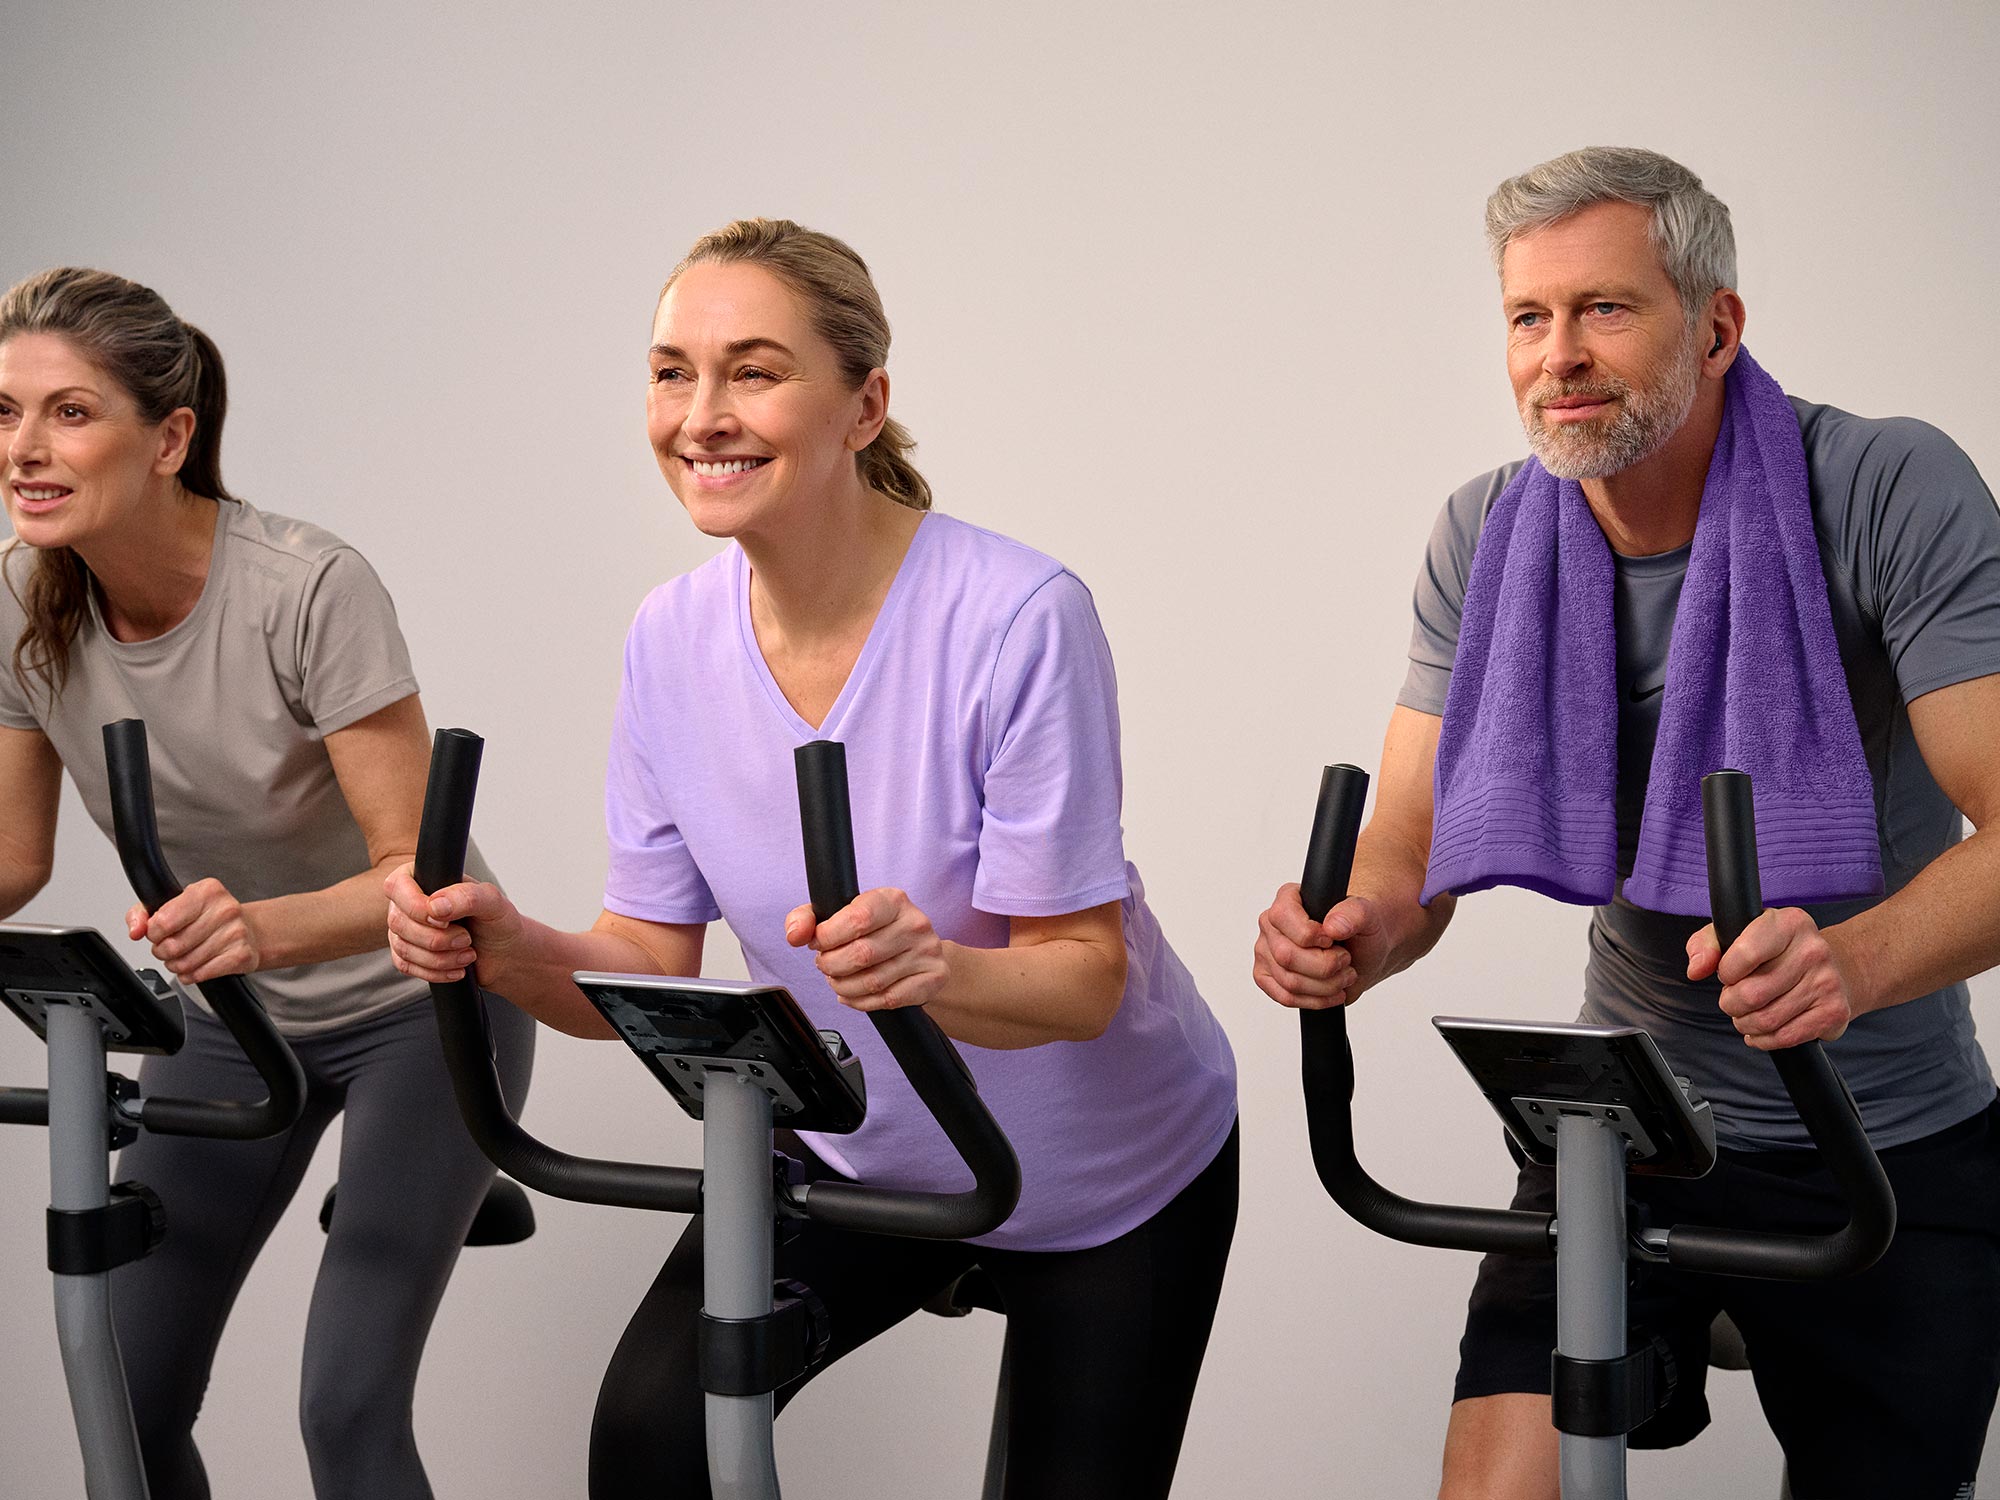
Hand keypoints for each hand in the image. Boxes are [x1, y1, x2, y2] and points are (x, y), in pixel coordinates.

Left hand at [126, 878, 262, 983]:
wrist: (249, 929)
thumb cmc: (207, 917)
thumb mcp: (174, 904)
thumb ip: (143, 913)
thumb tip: (135, 930)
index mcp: (207, 891)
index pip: (163, 921)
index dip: (153, 933)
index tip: (159, 932)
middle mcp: (225, 909)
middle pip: (172, 946)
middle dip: (163, 952)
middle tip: (169, 947)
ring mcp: (236, 932)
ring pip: (186, 963)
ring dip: (177, 965)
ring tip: (183, 957)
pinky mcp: (242, 955)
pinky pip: (202, 974)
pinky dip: (192, 975)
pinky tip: (197, 966)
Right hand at [385, 864, 522, 985]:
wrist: (506, 953)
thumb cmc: (499, 921)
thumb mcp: (492, 902)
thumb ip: (467, 897)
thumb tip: (435, 906)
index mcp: (426, 878)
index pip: (398, 886)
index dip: (417, 907)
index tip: (445, 920)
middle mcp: (410, 902)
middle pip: (398, 922)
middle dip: (436, 938)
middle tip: (466, 939)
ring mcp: (406, 929)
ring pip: (402, 947)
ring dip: (438, 958)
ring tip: (467, 955)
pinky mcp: (409, 954)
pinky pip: (405, 966)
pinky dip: (433, 972)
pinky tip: (456, 969)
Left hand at [785, 887, 947, 1011]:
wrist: (919, 951)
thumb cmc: (876, 931)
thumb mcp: (842, 914)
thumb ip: (809, 918)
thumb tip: (795, 934)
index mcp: (893, 900)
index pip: (857, 918)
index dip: (828, 936)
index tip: (817, 943)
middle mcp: (915, 924)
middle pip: (862, 954)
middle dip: (832, 965)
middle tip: (825, 965)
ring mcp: (927, 952)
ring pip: (873, 981)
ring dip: (843, 986)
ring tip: (837, 980)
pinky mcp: (932, 979)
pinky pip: (888, 999)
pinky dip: (861, 1002)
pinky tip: (852, 995)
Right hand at [1252, 884, 1389, 1009]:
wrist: (1363, 952)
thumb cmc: (1361, 930)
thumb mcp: (1367, 915)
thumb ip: (1354, 913)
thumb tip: (1332, 926)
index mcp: (1288, 898)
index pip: (1283, 917)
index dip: (1310, 935)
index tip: (1332, 940)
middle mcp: (1271, 924)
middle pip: (1286, 956)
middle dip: (1325, 966)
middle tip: (1345, 960)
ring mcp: (1266, 952)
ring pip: (1289, 981)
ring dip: (1326, 985)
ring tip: (1344, 976)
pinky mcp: (1268, 977)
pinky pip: (1285, 997)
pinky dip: (1315, 1000)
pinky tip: (1332, 992)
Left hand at [1686, 907, 1856, 1049]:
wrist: (1834, 966)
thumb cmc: (1776, 951)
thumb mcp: (1737, 933)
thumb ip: (1706, 944)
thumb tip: (1696, 969)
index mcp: (1788, 923)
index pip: (1744, 954)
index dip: (1726, 972)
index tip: (1728, 973)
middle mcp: (1813, 950)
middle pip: (1751, 994)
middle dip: (1730, 1003)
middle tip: (1733, 999)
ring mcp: (1827, 982)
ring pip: (1766, 1020)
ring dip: (1745, 1023)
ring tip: (1746, 1014)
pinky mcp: (1834, 1012)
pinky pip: (1785, 1037)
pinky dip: (1764, 1039)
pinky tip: (1761, 1030)